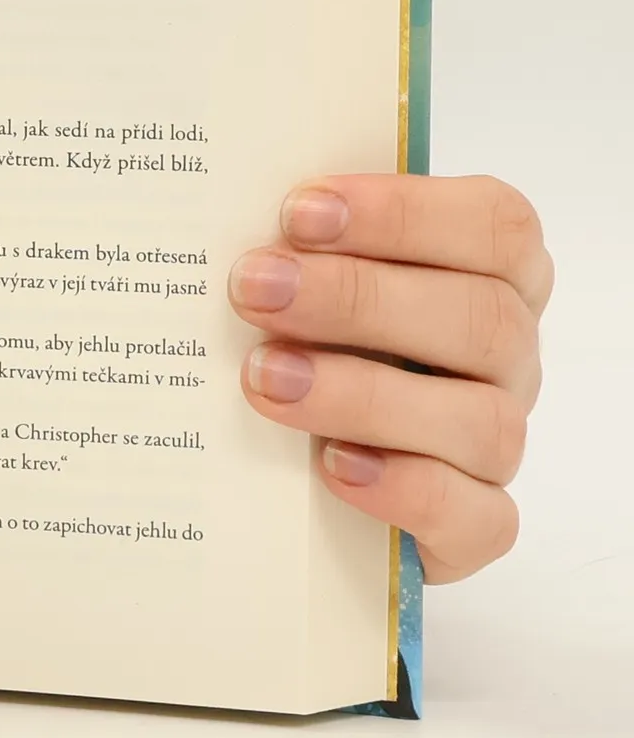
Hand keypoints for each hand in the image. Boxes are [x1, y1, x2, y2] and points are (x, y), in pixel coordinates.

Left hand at [230, 175, 551, 582]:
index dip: (404, 212)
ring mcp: (494, 445)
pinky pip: (476, 517)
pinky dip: (405, 489)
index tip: (299, 211)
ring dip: (363, 394)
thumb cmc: (307, 337)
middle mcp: (506, 358)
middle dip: (357, 298)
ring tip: (264, 379)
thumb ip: (297, 245)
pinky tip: (331, 466)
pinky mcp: (473, 526)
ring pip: (481, 421)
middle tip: (253, 288)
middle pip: (482, 319)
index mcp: (490, 274)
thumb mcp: (301, 277)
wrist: (296, 469)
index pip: (494, 225)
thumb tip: (231, 210)